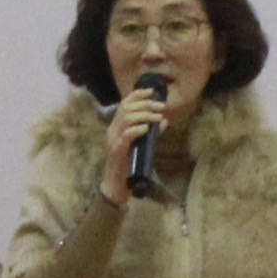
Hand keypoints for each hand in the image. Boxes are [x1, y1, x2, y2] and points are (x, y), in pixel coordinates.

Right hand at [99, 87, 172, 203]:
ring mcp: (113, 140)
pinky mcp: (117, 150)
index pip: (124, 104)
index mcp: (116, 127)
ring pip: (126, 119)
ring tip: (157, 117)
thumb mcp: (140, 146)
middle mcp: (112, 130)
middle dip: (145, 104)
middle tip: (161, 106)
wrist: (115, 186)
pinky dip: (137, 129)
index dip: (137, 95)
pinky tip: (147, 129)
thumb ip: (150, 133)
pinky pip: (126, 135)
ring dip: (144, 115)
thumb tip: (164, 120)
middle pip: (126, 108)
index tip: (152, 91)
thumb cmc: (128, 166)